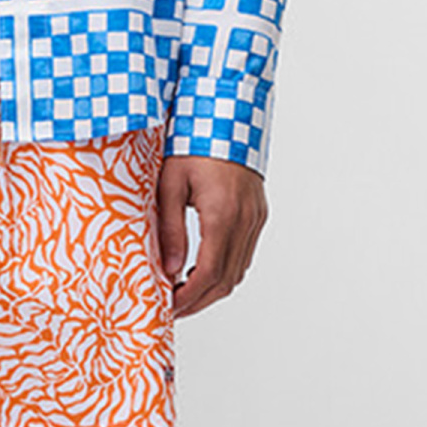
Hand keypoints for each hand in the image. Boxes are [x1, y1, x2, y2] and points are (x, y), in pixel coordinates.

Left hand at [156, 154, 266, 317]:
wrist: (227, 117)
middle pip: (226, 280)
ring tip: (185, 293)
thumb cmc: (193, 144)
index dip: (187, 297)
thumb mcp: (170, 184)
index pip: (207, 273)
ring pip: (238, 271)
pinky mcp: (258, 214)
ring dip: (213, 289)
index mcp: (222, 214)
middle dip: (199, 301)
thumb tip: (168, 269)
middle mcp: (245, 220)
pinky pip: (244, 254)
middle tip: (174, 309)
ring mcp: (256, 218)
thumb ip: (170, 229)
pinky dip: (225, 271)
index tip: (168, 306)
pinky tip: (203, 271)